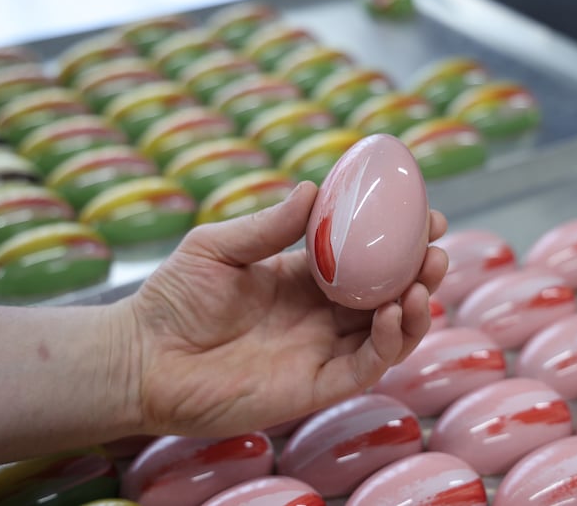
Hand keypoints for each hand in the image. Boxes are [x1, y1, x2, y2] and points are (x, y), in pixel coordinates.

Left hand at [121, 181, 447, 437]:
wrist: (142, 359)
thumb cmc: (172, 299)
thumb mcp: (218, 246)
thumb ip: (268, 225)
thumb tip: (312, 190)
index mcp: (302, 278)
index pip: (362, 257)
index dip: (395, 238)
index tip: (423, 214)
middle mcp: (320, 314)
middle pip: (386, 293)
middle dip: (418, 271)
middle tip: (434, 248)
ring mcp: (321, 351)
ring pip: (388, 332)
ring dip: (416, 306)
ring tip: (424, 278)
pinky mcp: (317, 385)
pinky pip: (366, 365)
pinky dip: (390, 341)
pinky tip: (395, 311)